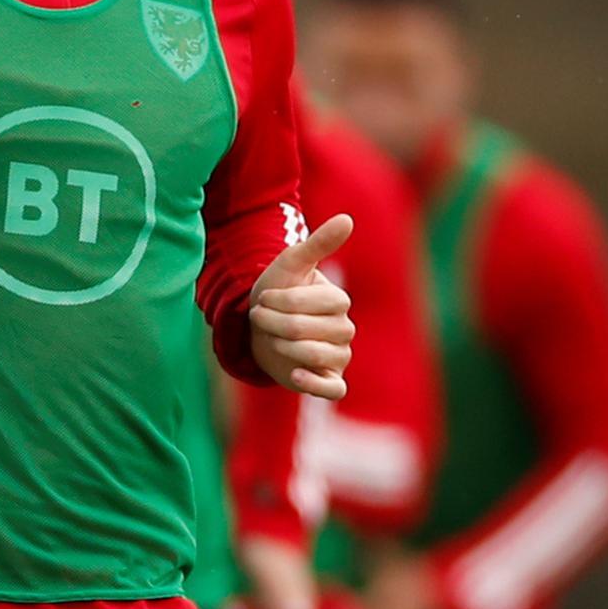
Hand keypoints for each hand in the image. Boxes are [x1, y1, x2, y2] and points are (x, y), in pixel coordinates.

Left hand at [249, 213, 355, 397]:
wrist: (259, 328)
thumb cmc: (277, 293)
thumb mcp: (291, 265)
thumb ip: (319, 243)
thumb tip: (348, 219)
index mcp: (338, 301)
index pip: (313, 304)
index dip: (281, 302)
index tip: (263, 299)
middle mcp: (344, 329)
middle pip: (308, 331)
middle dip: (275, 325)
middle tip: (259, 319)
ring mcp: (338, 356)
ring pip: (316, 356)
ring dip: (283, 348)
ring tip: (270, 339)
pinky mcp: (330, 380)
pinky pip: (334, 389)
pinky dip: (316, 384)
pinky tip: (294, 376)